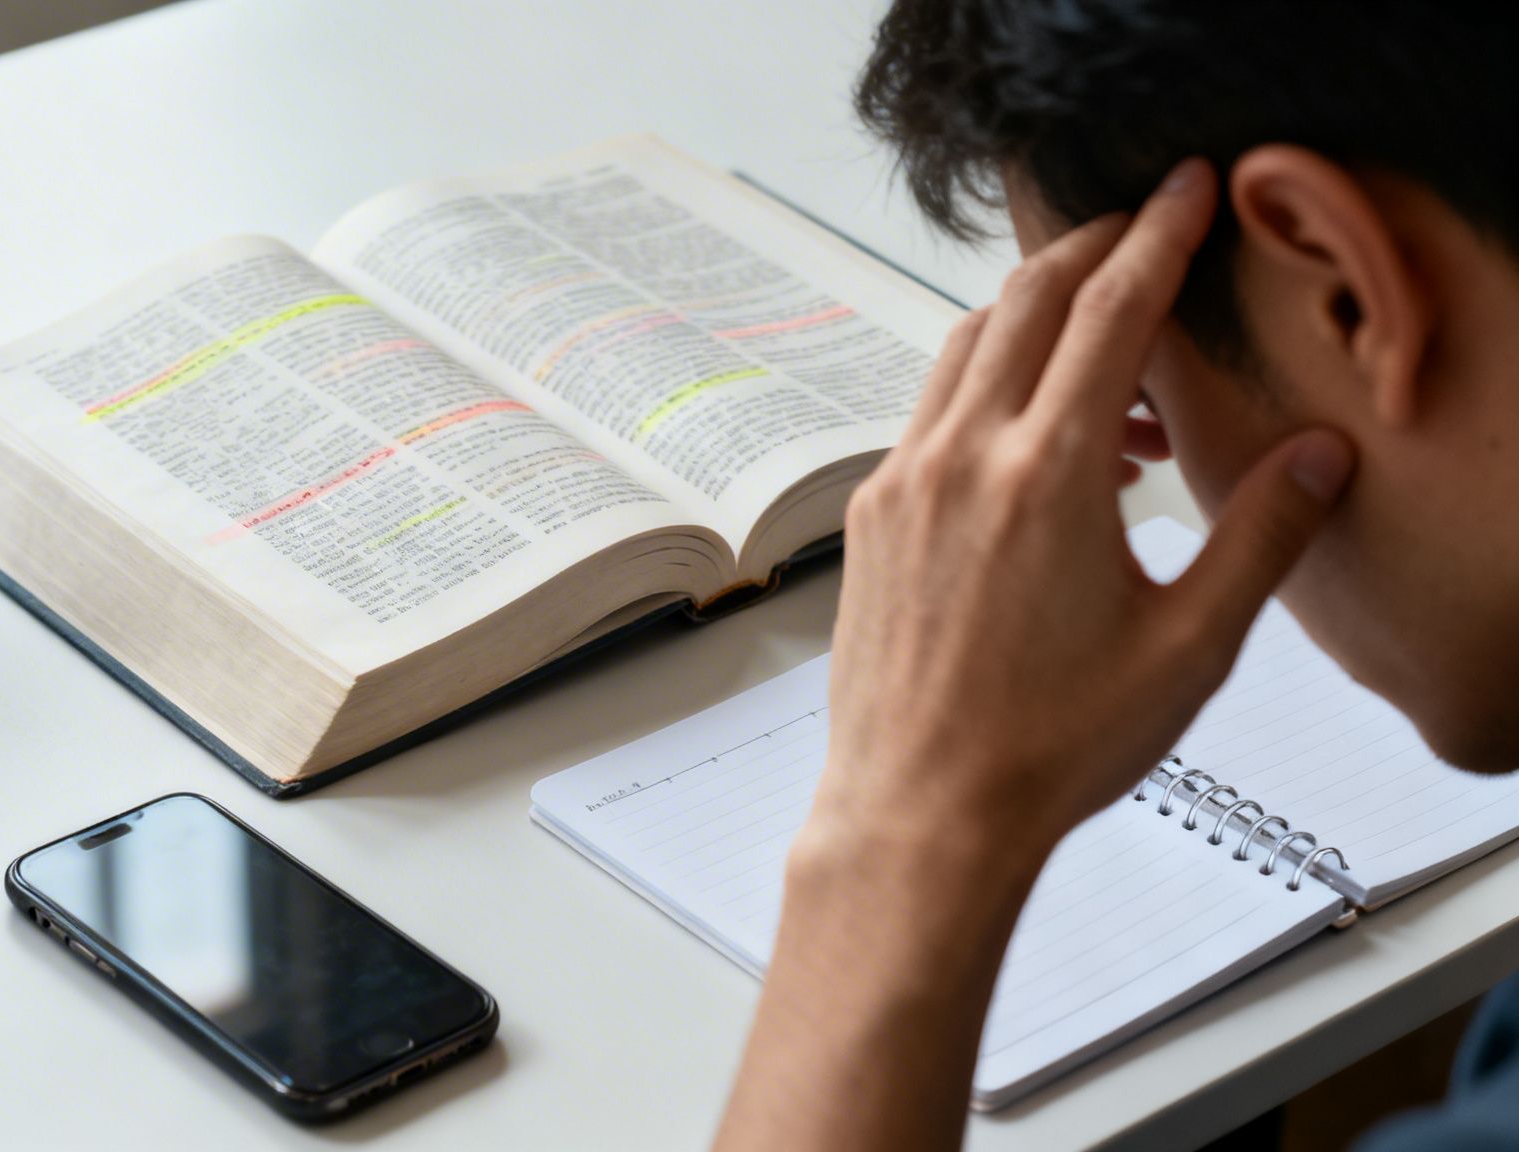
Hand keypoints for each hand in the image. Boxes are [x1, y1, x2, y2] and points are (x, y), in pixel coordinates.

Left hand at [811, 159, 1355, 857]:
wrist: (920, 812)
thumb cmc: (1047, 746)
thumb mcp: (1188, 649)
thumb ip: (1259, 538)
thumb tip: (1318, 457)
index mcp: (1044, 475)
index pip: (1110, 310)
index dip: (1156, 235)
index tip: (1182, 187)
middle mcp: (960, 459)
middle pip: (1023, 302)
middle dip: (1090, 250)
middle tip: (1143, 234)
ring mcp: (902, 484)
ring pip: (964, 350)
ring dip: (1035, 323)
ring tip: (1111, 368)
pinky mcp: (872, 518)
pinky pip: (932, 413)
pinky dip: (988, 392)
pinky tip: (1044, 451)